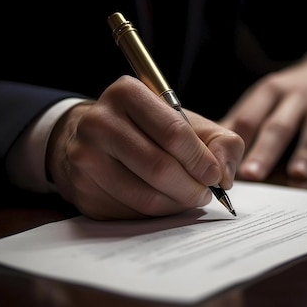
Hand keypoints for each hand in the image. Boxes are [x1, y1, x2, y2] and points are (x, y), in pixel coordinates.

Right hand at [46, 75, 243, 218]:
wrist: (97, 139)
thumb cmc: (149, 129)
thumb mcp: (187, 122)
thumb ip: (220, 141)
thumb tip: (223, 174)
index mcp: (126, 93)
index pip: (173, 132)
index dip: (200, 160)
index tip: (215, 175)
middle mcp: (98, 122)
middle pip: (159, 168)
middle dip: (192, 187)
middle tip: (204, 192)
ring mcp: (84, 158)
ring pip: (146, 196)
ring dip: (177, 203)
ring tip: (187, 196)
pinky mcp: (82, 190)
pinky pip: (131, 213)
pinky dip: (156, 212)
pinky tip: (162, 200)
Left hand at [220, 58, 306, 180]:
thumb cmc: (290, 98)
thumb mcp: (264, 100)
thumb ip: (239, 125)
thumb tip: (207, 151)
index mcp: (270, 91)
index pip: (250, 116)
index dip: (237, 141)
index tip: (226, 164)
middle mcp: (296, 95)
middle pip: (279, 125)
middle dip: (265, 151)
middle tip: (251, 175)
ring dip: (305, 152)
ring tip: (295, 175)